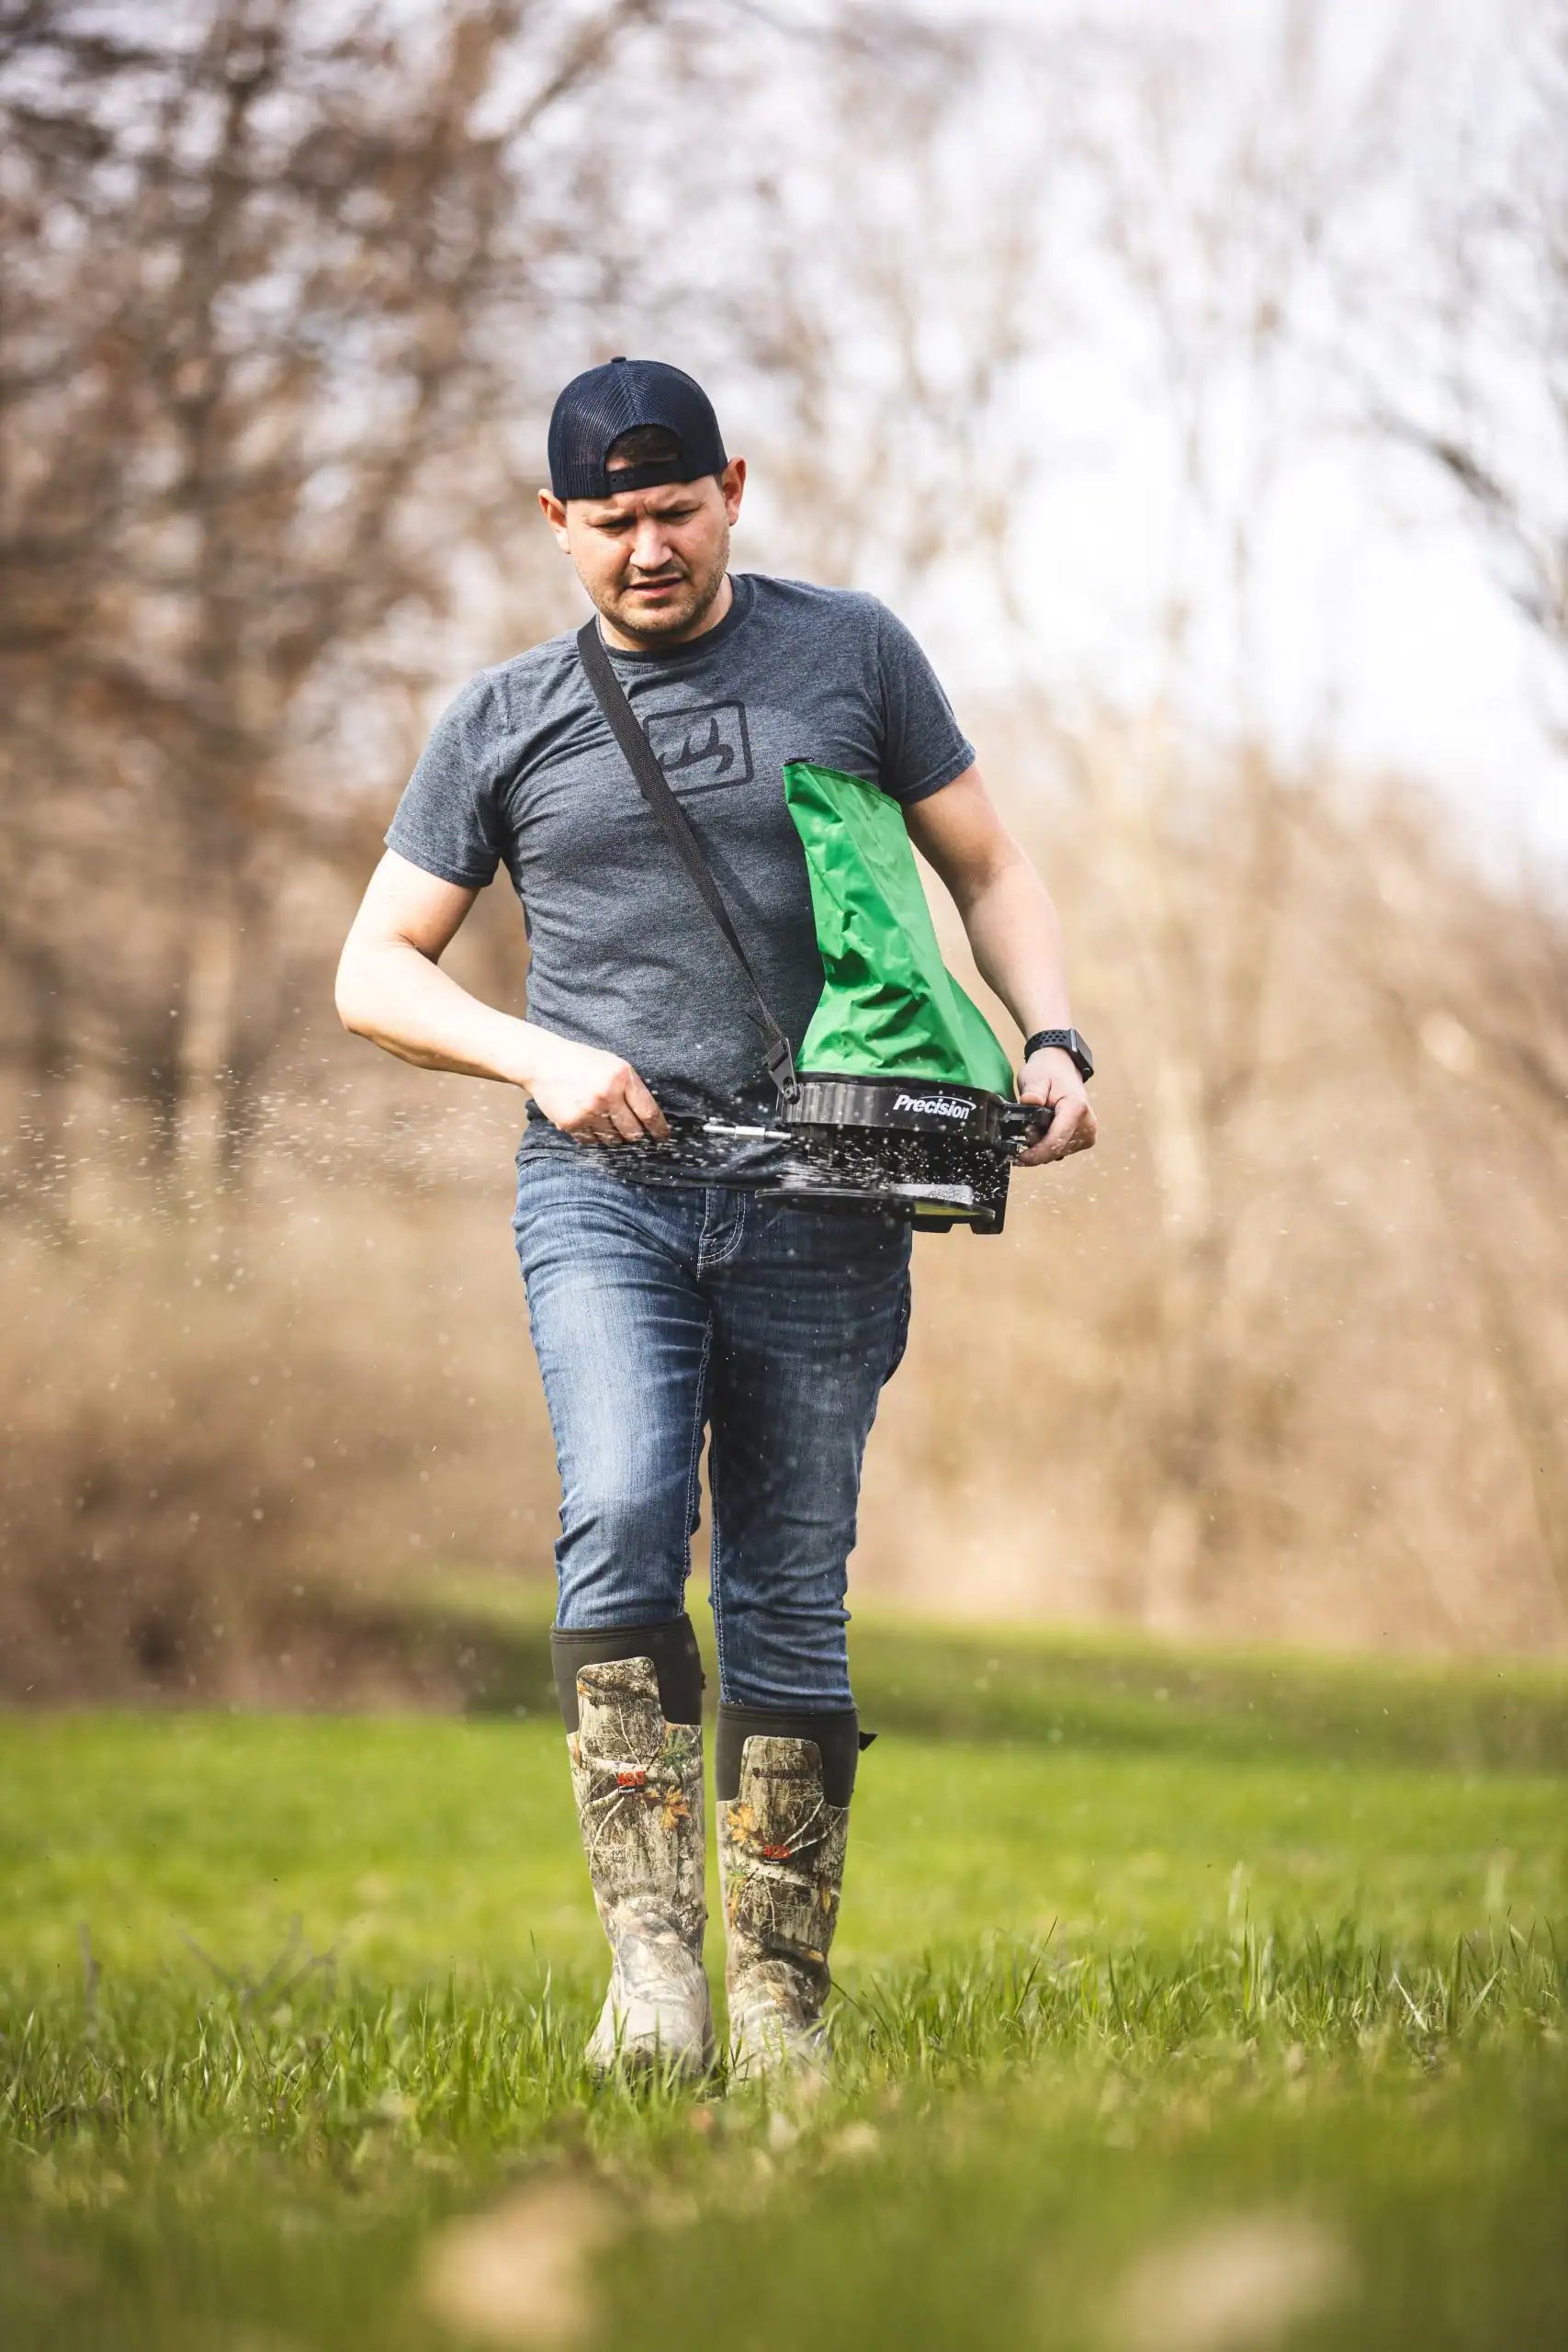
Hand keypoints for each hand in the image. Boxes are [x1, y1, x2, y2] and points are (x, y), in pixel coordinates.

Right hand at [524, 1033, 669, 1144]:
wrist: (543, 1063)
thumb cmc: (582, 1062)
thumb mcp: (612, 1064)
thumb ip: (630, 1086)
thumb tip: (649, 1116)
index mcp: (622, 1077)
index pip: (649, 1112)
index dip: (659, 1129)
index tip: (664, 1137)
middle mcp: (607, 1095)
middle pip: (633, 1132)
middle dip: (636, 1135)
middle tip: (636, 1134)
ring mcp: (588, 1111)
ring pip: (613, 1139)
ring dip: (615, 1137)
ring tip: (608, 1124)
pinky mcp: (572, 1123)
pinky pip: (592, 1141)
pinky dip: (595, 1137)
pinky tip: (590, 1124)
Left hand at [1015, 1046, 1096, 1166]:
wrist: (1061, 1067)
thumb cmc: (1047, 1072)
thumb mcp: (1034, 1077)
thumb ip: (1033, 1092)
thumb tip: (1029, 1101)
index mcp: (1076, 1109)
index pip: (1055, 1142)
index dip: (1036, 1154)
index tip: (1018, 1158)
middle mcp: (1087, 1124)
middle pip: (1057, 1150)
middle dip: (1036, 1148)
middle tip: (1024, 1131)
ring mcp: (1089, 1133)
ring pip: (1059, 1152)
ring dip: (1042, 1146)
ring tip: (1035, 1126)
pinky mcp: (1086, 1138)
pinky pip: (1062, 1150)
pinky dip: (1049, 1145)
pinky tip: (1043, 1131)